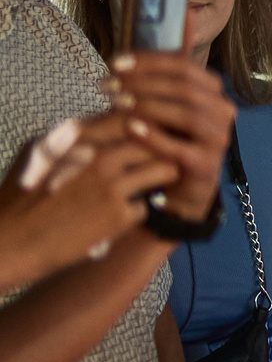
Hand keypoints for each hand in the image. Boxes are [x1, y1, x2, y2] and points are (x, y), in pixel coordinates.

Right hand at [0, 114, 179, 283]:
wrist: (9, 244)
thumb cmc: (20, 201)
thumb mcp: (37, 156)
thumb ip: (72, 138)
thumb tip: (104, 122)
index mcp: (72, 137)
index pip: (127, 117)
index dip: (145, 126)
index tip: (151, 136)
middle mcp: (94, 156)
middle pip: (153, 140)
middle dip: (163, 150)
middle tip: (164, 160)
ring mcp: (108, 185)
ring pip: (163, 169)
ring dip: (161, 177)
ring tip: (154, 186)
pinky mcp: (117, 214)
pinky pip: (146, 205)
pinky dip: (137, 212)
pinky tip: (121, 218)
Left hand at [104, 53, 233, 222]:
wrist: (178, 187)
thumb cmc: (163, 140)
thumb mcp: (157, 107)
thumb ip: (149, 83)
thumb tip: (123, 59)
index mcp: (212, 91)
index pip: (183, 66)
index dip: (148, 61)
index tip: (114, 63)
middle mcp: (222, 110)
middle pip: (185, 87)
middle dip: (142, 83)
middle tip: (108, 86)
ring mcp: (218, 138)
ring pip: (188, 114)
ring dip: (149, 106)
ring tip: (116, 104)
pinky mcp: (207, 164)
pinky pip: (181, 148)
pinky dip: (154, 137)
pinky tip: (130, 129)